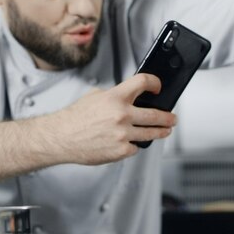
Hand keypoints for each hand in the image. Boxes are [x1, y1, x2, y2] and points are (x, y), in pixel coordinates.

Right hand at [37, 73, 176, 164]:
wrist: (61, 137)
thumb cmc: (75, 118)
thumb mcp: (95, 96)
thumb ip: (115, 96)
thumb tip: (130, 97)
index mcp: (116, 97)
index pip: (143, 83)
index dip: (155, 83)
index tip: (158, 87)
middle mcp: (122, 114)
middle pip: (156, 114)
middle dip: (168, 117)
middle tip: (171, 118)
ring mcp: (123, 134)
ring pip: (151, 133)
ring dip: (161, 132)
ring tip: (165, 131)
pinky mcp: (121, 150)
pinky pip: (135, 147)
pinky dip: (134, 145)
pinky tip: (131, 142)